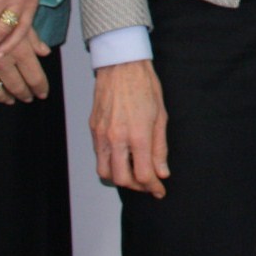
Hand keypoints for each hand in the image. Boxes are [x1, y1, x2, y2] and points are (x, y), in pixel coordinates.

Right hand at [0, 28, 51, 106]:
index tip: (42, 93)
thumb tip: (45, 52)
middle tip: (28, 98)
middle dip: (24, 94)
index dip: (40, 87)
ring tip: (9, 100)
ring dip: (4, 98)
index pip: (34, 76)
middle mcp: (1, 62)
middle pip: (16, 86)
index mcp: (19, 50)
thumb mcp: (18, 18)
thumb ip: (32, 38)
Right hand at [91, 59, 170, 197]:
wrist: (121, 65)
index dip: (153, 187)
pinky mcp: (93, 129)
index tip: (159, 190)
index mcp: (137, 134)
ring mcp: (101, 134)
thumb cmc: (144, 86)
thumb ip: (160, 147)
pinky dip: (109, 163)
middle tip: (147, 183)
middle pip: (121, 179)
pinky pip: (98, 156)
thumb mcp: (161, 116)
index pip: (143, 174)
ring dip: (119, 178)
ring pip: (104, 172)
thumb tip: (162, 172)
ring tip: (134, 173)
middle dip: (136, 186)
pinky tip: (122, 157)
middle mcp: (116, 138)